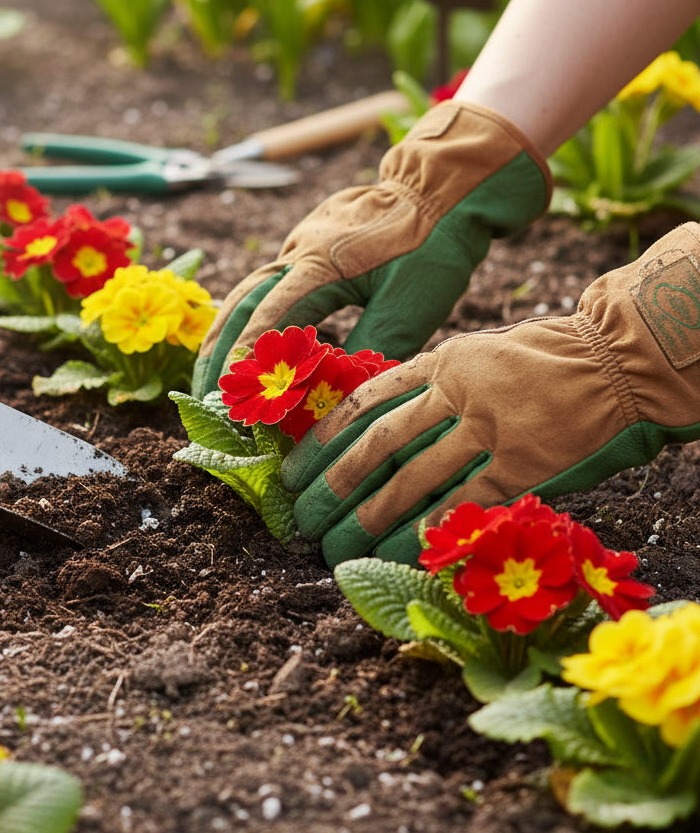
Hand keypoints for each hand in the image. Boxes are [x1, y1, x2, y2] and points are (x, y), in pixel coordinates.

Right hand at [192, 100, 551, 395]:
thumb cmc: (435, 242)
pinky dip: (253, 311)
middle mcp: (299, 249)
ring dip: (228, 330)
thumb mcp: (410, 303)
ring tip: (213, 370)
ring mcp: (302, 241)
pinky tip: (252, 335)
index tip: (227, 393)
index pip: (269, 316)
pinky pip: (270, 279)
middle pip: (241, 300)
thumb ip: (372, 347)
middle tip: (202, 390)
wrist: (446, 183)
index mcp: (320, 263)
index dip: (245, 357)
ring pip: (250, 288)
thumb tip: (343, 394)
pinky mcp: (311, 241)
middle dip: (218, 348)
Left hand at [286, 222, 699, 566]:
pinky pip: (468, 500)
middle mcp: (457, 392)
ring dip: (374, 513)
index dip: (324, 438)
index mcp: (440, 362)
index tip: (295, 469)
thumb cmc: (538, 360)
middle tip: (305, 516)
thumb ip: (429, 386)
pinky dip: (434, 526)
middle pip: (381, 443)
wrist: (611, 360)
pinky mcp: (523, 462)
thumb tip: (374, 427)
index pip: (366, 402)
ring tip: (341, 542)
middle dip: (337, 483)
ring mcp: (490, 427)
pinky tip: (405, 550)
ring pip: (416, 476)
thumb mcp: (473, 355)